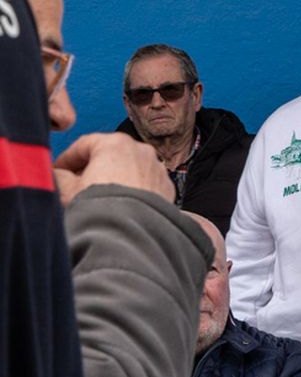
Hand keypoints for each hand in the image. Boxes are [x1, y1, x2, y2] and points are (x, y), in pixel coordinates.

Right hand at [53, 133, 173, 204]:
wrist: (131, 232)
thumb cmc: (102, 209)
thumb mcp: (67, 190)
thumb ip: (58, 176)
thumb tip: (57, 176)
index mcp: (116, 143)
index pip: (84, 144)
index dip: (66, 159)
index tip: (58, 171)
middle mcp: (142, 151)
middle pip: (109, 156)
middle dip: (91, 170)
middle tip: (75, 185)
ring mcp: (157, 169)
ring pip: (129, 170)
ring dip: (113, 180)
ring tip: (98, 199)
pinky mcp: (167, 189)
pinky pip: (144, 185)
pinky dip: (132, 192)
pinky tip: (119, 206)